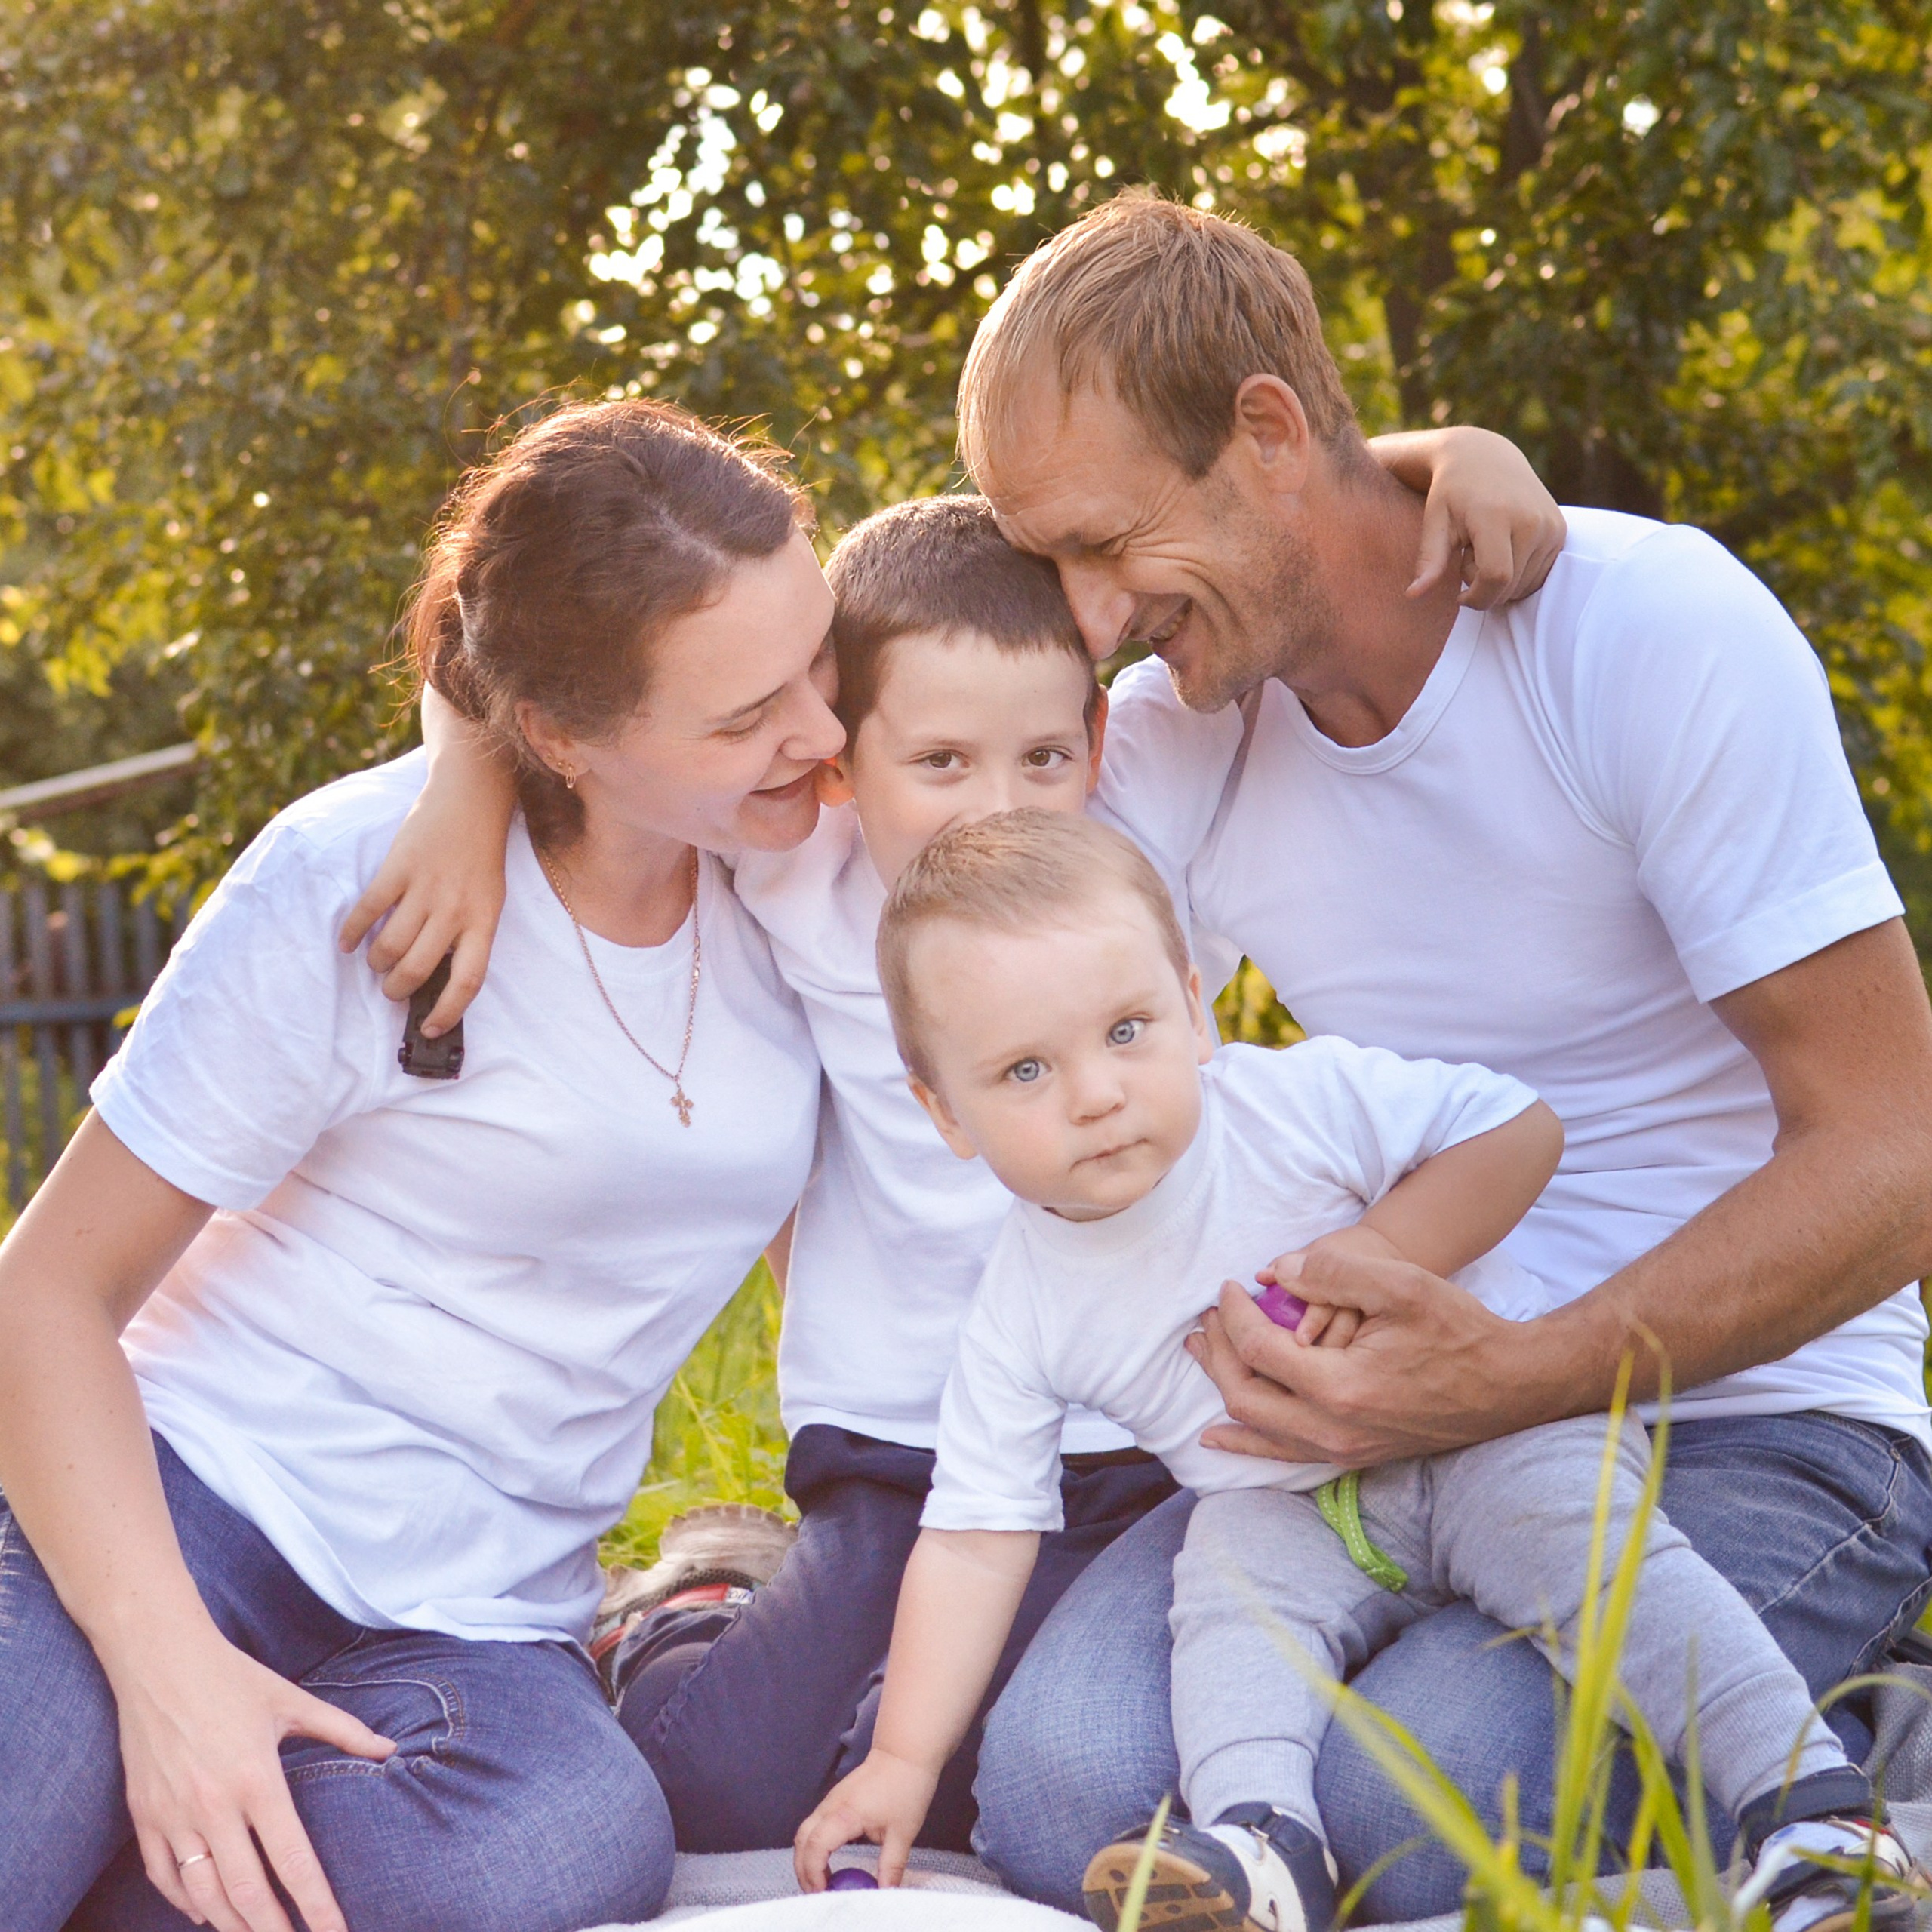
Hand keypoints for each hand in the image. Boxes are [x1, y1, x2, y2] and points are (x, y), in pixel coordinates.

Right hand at [109, 1623, 394, 1931]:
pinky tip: (206, 1914)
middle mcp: (214, 1805)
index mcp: (257, 1779)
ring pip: (203, 1894)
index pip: (292, 1861)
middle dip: (274, 1931)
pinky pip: (164, 1876)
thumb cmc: (232, 1678)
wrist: (159, 1659)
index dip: (315, 1905)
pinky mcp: (143, 1816)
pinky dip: (185, 1902)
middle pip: (246, 1892)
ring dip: (231, 1925)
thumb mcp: (293, 1700)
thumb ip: (344, 1730)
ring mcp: (173, 1815)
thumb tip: (389, 1750)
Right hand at [336, 782, 507, 1037]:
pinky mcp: (397, 868)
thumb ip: (467, 934)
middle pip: (418, 968)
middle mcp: (455, 909)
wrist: (471, 801)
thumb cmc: (480, 858)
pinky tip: (347, 941)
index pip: (468, 981)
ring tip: (377, 963)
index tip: (430, 1027)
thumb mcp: (489, 899)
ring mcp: (425, 888)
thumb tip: (437, 978)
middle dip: (398, 989)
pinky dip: (352, 932)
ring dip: (377, 963)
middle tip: (391, 991)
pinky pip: (368, 911)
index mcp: (484, 921)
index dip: (448, 1011)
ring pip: (389, 946)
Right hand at [794, 1749, 939, 1891]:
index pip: (815, 1846)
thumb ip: (891, 1866)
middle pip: (801, 1840)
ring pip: (805, 1831)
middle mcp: (831, 1806)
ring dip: (806, 1858)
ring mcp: (831, 1801)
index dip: (814, 1873)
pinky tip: (828, 1861)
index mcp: (844, 1814)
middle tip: (817, 1895)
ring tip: (820, 1882)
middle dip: (803, 1870)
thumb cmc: (905, 1788)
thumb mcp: (903, 1833)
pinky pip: (814, 1825)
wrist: (905, 1753)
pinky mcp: (835, 1800)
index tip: (824, 1893)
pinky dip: (813, 1846)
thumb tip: (886, 1892)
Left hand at [1189, 1245, 1543, 1465]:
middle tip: (1208, 1317)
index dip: (1234, 1315)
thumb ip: (1333, 1271)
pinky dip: (1246, 1439)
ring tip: (1199, 1352)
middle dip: (1216, 1352)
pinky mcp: (1353, 1455)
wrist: (1510, 1386)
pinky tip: (1220, 1432)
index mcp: (1339, 1388)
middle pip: (1243, 1395)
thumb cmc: (1459, 1331)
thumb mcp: (1400, 1284)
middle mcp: (1333, 1430)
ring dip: (1222, 1387)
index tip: (1229, 1288)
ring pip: (1257, 1428)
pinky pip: (1282, 1453)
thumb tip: (1274, 1273)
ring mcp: (1343, 1450)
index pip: (1258, 1351)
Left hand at [1405, 427, 1566, 609]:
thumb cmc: (1452, 492)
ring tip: (1485, 551)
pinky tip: (1503, 551)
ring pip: (1525, 585)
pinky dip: (1518, 576)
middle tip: (1468, 560)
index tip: (1459, 596)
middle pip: (1509, 586)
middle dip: (1484, 588)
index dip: (1477, 597)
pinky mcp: (1559, 531)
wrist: (1485, 457)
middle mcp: (1531, 520)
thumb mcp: (1435, 522)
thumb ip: (1429, 560)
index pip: (1495, 577)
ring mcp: (1550, 526)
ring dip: (1501, 582)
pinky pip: (1539, 575)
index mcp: (1497, 516)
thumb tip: (1412, 596)